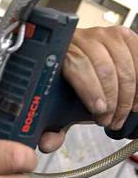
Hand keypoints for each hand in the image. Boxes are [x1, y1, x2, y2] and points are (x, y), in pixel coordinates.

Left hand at [39, 25, 137, 152]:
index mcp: (60, 52)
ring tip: (122, 114)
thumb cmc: (72, 89)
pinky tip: (135, 100)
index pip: (77, 65)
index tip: (99, 111)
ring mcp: (106, 35)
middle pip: (104, 67)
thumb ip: (51, 128)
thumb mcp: (58, 110)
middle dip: (111, 99)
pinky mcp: (125, 36)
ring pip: (125, 64)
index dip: (90, 89)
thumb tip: (48, 143)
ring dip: (128, 95)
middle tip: (108, 120)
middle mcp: (83, 38)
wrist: (84, 71)